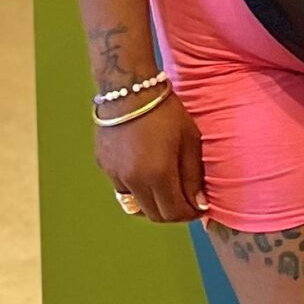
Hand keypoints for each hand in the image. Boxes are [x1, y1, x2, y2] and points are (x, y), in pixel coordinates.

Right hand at [94, 93, 206, 224]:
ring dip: (153, 203)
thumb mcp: (189, 140)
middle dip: (173, 213)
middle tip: (186, 200)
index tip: (199, 206)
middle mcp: (133, 180)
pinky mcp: (104, 166)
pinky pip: (123, 188)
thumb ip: (194, 176)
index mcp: (157, 174)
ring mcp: (114, 174)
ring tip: (167, 188)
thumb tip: (199, 204)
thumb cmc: (166, 110)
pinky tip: (147, 170)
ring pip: (136, 205)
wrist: (129, 88)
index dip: (190, 214)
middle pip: (154, 215)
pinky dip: (137, 188)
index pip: (174, 214)